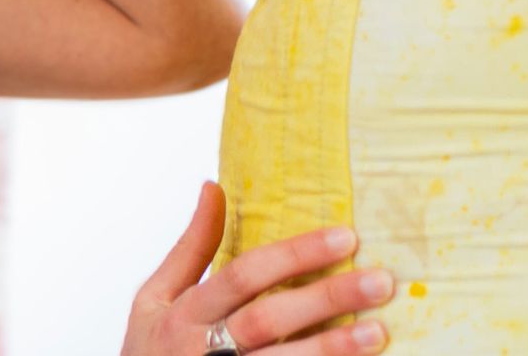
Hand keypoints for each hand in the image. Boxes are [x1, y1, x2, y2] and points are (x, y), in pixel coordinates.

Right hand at [122, 183, 392, 355]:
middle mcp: (202, 348)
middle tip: (379, 281)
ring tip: (378, 331)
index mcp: (184, 313)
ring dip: (332, 348)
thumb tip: (213, 188)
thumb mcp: (154, 299)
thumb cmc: (149, 351)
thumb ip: (190, 249)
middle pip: (269, 318)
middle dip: (325, 298)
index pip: (243, 275)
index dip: (293, 255)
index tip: (344, 237)